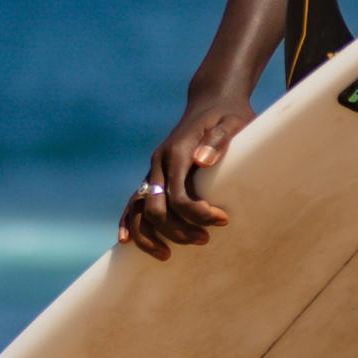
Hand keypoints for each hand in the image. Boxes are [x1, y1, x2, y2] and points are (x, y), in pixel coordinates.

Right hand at [118, 93, 252, 260]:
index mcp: (177, 153)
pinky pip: (134, 203)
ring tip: (169, 255)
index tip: (222, 220)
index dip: (198, 214)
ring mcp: (153, 171)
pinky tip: (126, 242)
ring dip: (151, 235)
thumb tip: (202, 161)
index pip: (179, 195)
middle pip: (156, 209)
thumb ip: (219, 140)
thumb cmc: (228, 116)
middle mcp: (159, 164)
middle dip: (177, 230)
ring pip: (139, 210)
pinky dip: (129, 222)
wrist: (212, 102)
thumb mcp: (232, 123)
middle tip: (204, 239)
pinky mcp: (154, 177)